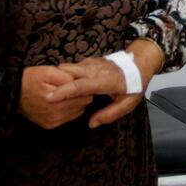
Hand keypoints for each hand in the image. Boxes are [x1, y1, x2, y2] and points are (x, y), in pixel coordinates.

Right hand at [19, 65, 93, 128]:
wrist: (14, 93)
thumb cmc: (31, 79)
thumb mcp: (49, 71)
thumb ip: (67, 77)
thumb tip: (82, 82)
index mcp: (56, 100)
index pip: (85, 96)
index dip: (85, 88)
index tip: (81, 83)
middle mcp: (55, 114)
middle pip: (83, 105)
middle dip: (81, 96)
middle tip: (73, 88)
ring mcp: (53, 121)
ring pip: (78, 112)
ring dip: (75, 103)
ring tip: (66, 95)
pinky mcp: (50, 125)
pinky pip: (68, 118)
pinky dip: (68, 110)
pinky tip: (61, 102)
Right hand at [46, 40, 163, 127]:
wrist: (139, 62)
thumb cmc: (135, 84)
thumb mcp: (128, 103)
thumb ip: (110, 114)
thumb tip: (92, 123)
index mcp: (104, 80)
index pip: (80, 85)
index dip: (64, 92)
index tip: (49, 98)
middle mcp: (94, 69)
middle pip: (68, 73)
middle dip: (54, 83)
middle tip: (45, 97)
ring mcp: (90, 63)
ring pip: (67, 68)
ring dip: (58, 79)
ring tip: (53, 93)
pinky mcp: (88, 62)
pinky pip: (72, 68)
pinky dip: (64, 76)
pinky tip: (64, 87)